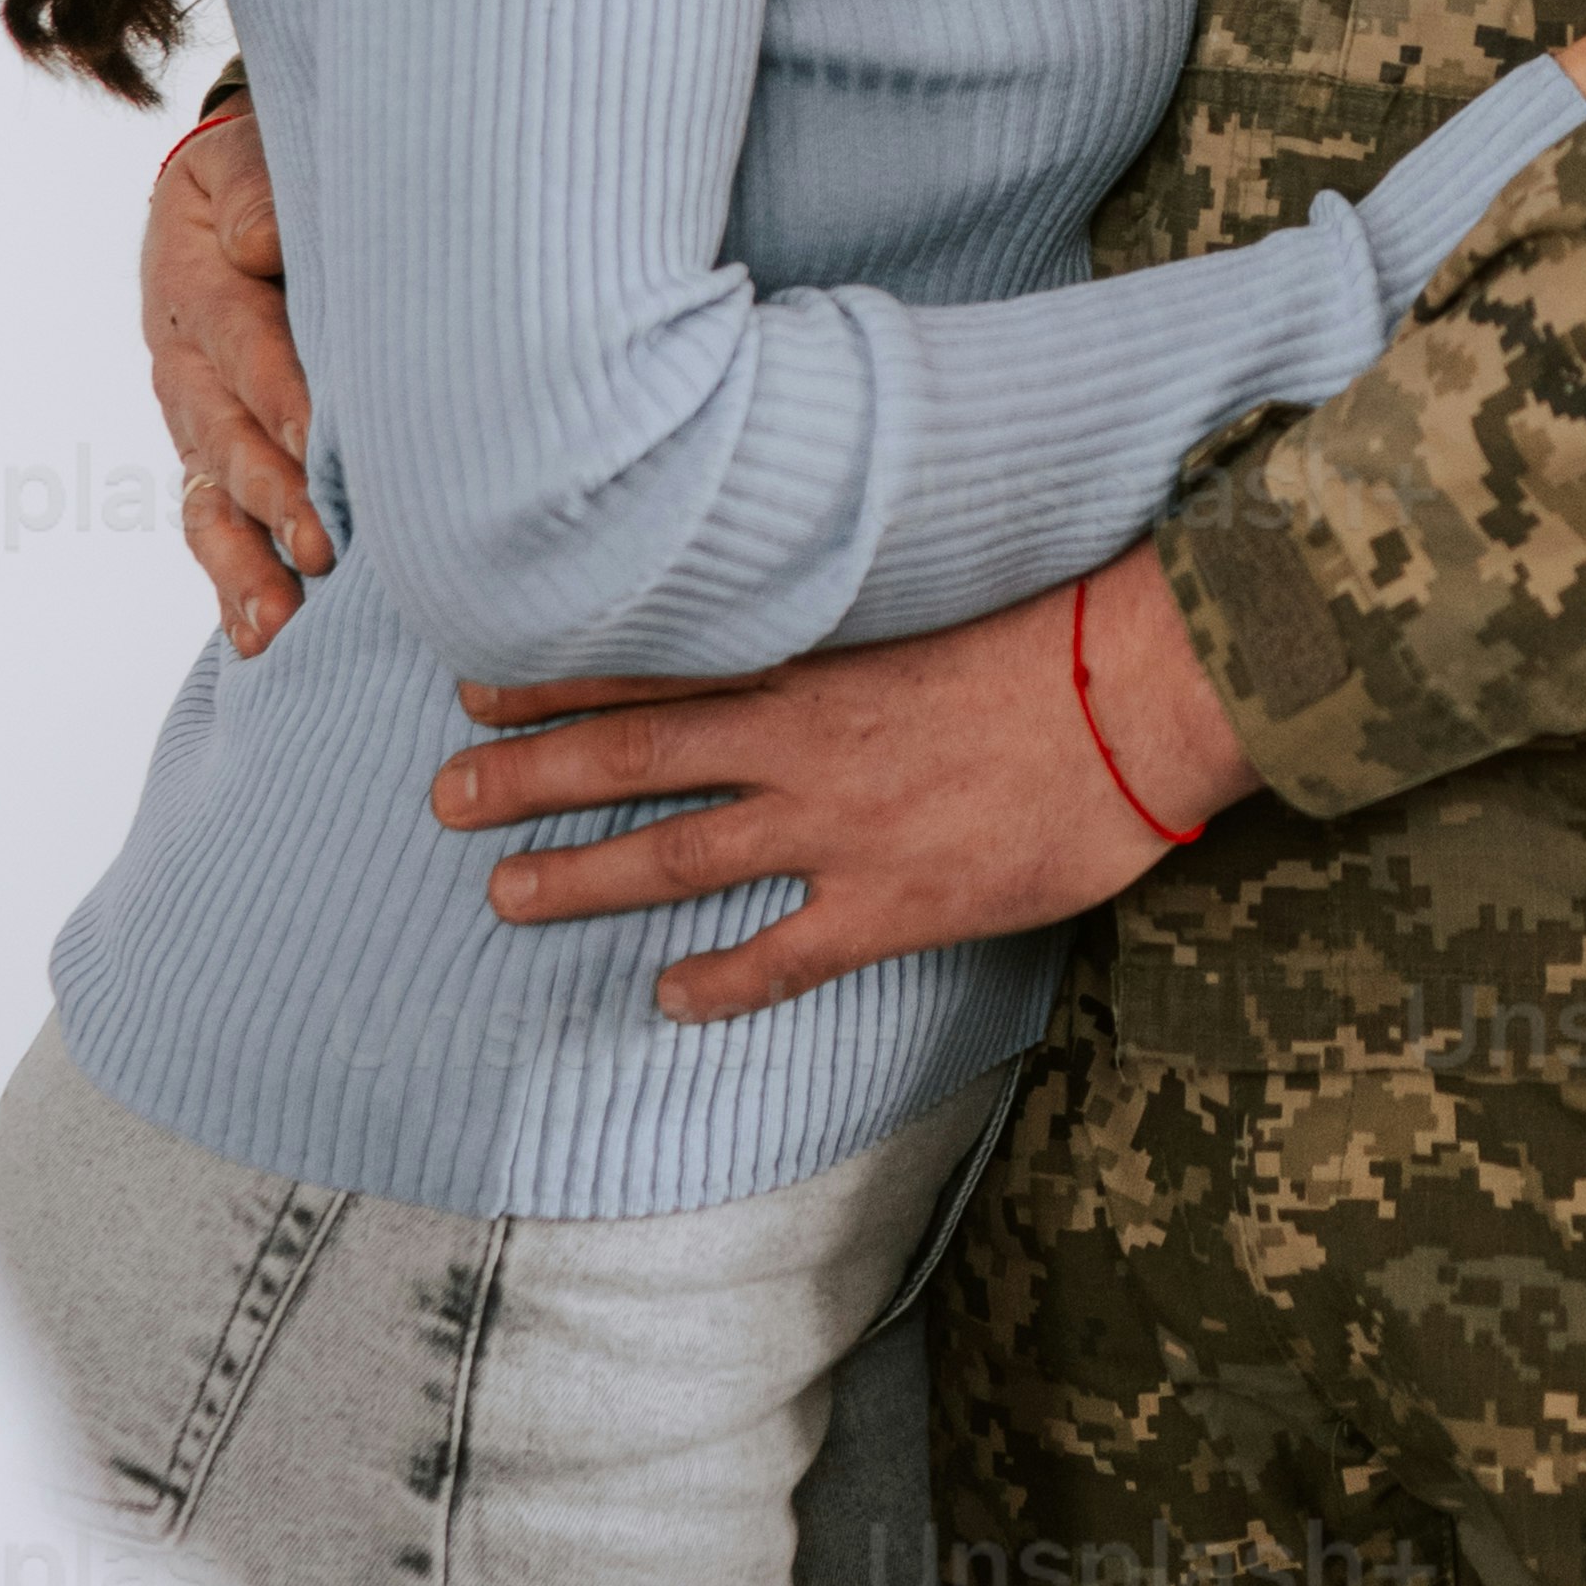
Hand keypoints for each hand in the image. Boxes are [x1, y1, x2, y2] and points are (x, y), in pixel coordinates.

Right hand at [143, 93, 327, 652]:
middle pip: (226, 437)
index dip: (281, 393)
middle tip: (323, 548)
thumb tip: (264, 243)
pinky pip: (212, 527)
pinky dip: (233, 584)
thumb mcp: (245, 159)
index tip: (324, 441)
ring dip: (247, 562)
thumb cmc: (258, 175)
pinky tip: (261, 639)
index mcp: (198, 284)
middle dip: (274, 495)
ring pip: (211, 500)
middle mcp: (186, 367)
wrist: (220, 194)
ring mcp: (194, 422)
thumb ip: (255, 195)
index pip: (243, 343)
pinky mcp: (209, 459)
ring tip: (283, 622)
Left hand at [432, 541, 1254, 1018]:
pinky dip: (724, 980)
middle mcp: (803, 735)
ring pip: (680, 852)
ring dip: (584, 874)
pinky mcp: (895, 898)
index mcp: (813, 653)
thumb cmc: (1058, 626)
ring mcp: (841, 822)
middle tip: (442, 797)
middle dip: (528, 775)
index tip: (475, 684)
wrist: (1144, 691)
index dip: (557, 676)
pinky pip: (786, 951)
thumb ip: (858, 608)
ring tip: (502, 892)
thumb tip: (802, 598)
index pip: (654, 661)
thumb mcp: (937, 585)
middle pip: (634, 754)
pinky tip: (670, 999)